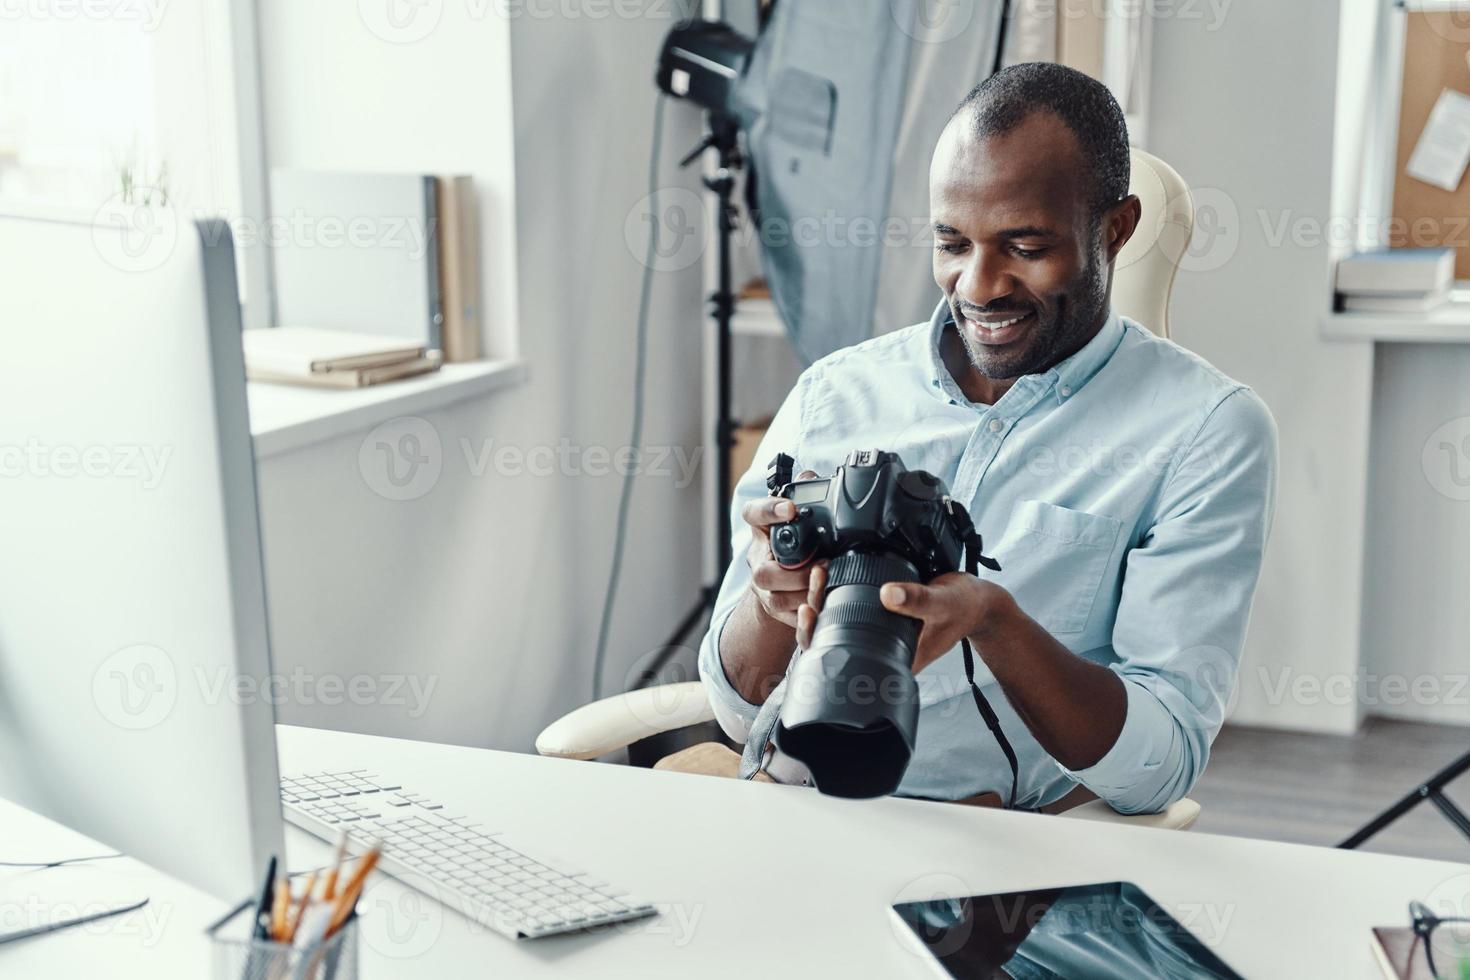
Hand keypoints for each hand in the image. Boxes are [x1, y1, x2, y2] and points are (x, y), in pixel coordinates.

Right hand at [741, 470, 825, 628]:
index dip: (770, 511)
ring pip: (776, 598)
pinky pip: (789, 618)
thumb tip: (811, 476)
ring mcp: (764, 588)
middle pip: (763, 570)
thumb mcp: (800, 517)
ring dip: (805, 593)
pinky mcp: (776, 610)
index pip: (755, 514)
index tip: (791, 508)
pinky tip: (826, 606)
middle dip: (794, 573)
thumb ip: (805, 495)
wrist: (785, 581)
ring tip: (829, 584)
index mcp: (763, 530)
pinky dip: (809, 615)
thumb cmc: (795, 544)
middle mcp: (759, 559)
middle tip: (824, 565)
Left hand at [797, 570, 1013, 673]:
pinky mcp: (879, 616)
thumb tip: (888, 594)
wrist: (977, 602)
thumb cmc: (963, 608)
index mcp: (890, 661)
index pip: (841, 658)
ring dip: (823, 597)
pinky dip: (837, 591)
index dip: (817, 637)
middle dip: (815, 610)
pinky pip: (849, 608)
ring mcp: (877, 634)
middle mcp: (878, 650)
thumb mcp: (943, 602)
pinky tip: (832, 572)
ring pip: (836, 622)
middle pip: (830, 639)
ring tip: (820, 571)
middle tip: (816, 578)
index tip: (812, 608)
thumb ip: (918, 599)